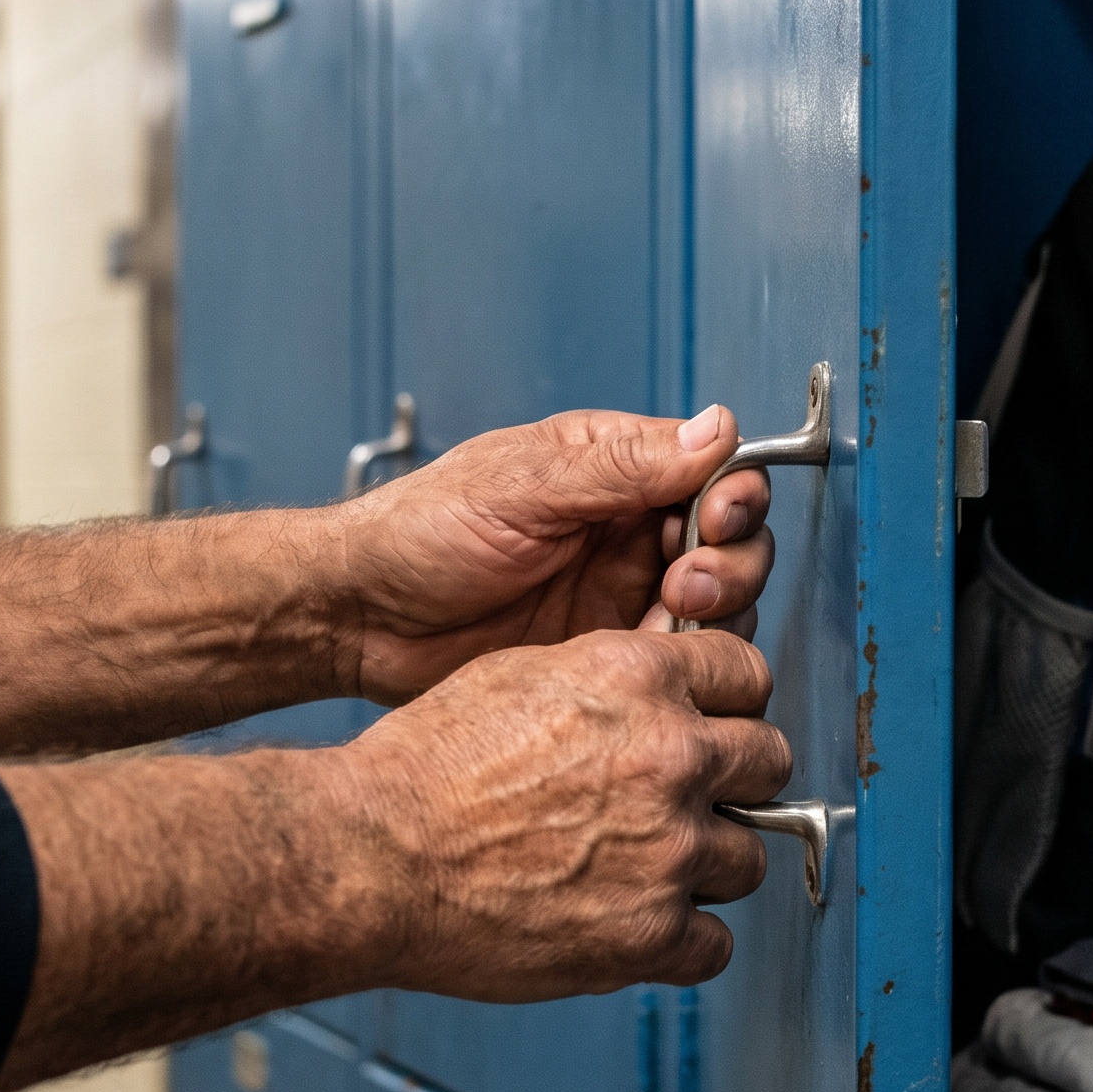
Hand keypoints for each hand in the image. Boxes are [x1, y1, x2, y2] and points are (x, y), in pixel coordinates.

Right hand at [0, 626, 788, 1091]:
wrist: (369, 859)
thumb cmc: (423, 770)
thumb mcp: (519, 675)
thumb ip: (611, 680)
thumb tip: (662, 694)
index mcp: (638, 679)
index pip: (748, 677)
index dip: (726, 706)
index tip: (709, 728)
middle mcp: (668, 757)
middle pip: (770, 763)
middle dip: (733, 783)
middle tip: (686, 803)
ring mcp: (667, 850)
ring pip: (748, 857)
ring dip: (705, 866)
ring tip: (639, 870)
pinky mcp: (648, 934)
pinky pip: (715, 945)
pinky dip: (680, 944)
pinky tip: (632, 925)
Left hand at [331, 406, 774, 702]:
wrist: (360, 618)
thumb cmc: (419, 532)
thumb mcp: (523, 484)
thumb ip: (624, 464)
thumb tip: (717, 430)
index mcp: (613, 469)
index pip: (714, 471)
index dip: (732, 496)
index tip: (717, 517)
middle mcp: (628, 530)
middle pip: (733, 542)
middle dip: (730, 562)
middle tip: (688, 581)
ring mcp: (620, 594)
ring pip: (718, 606)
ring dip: (713, 613)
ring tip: (666, 618)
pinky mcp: (606, 654)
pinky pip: (675, 660)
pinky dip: (679, 661)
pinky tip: (645, 659)